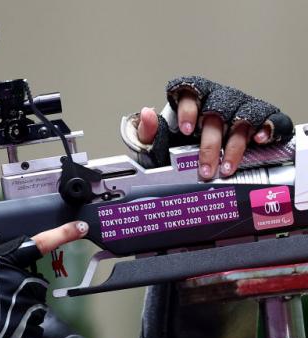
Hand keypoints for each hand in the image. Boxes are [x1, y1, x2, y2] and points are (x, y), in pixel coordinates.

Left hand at [128, 76, 292, 177]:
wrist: (200, 151)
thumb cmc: (180, 142)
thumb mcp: (160, 141)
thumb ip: (150, 130)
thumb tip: (146, 113)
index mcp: (193, 97)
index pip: (189, 91)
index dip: (188, 109)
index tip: (185, 130)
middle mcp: (218, 98)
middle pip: (215, 114)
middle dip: (209, 145)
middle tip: (204, 168)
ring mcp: (240, 106)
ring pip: (241, 120)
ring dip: (233, 147)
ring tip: (225, 168)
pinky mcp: (261, 117)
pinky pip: (269, 118)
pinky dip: (267, 128)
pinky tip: (259, 141)